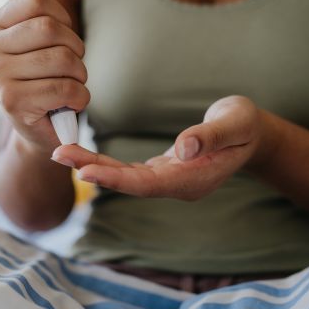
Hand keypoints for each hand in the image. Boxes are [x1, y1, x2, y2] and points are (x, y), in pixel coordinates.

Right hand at [0, 0, 89, 152]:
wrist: (38, 128)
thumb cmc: (42, 78)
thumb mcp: (36, 40)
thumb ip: (29, 8)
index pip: (36, 0)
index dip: (63, 18)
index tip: (63, 39)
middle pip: (50, 29)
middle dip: (75, 48)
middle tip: (74, 66)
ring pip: (62, 59)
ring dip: (80, 75)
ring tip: (72, 84)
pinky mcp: (14, 103)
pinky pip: (65, 88)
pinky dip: (80, 96)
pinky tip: (72, 102)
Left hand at [52, 96, 266, 199]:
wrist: (251, 135)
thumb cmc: (244, 126)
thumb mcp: (235, 123)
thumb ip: (211, 136)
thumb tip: (183, 148)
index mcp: (193, 179)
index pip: (148, 184)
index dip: (116, 179)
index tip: (85, 171)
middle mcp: (177, 185)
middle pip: (129, 182)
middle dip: (93, 170)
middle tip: (58, 154)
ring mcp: (170, 179)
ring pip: (126, 177)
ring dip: (94, 166)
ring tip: (63, 153)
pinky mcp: (164, 169)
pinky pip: (130, 170)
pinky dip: (107, 163)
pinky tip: (85, 157)